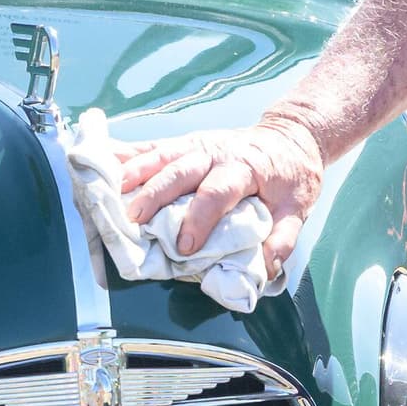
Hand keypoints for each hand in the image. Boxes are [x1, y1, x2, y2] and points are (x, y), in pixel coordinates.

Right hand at [117, 119, 324, 282]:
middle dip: (155, 194)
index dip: (200, 219)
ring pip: (162, 155)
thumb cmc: (292, 177)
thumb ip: (282, 239)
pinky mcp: (186, 143)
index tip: (186, 247)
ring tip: (112, 189)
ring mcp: (198, 145)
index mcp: (246, 168)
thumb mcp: (298, 210)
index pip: (217, 192)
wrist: (292, 137)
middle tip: (133, 219)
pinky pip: (154, 147)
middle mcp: (217, 152)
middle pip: (181, 170)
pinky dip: (130, 155)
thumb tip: (264, 268)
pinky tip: (107, 161)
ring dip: (135, 171)